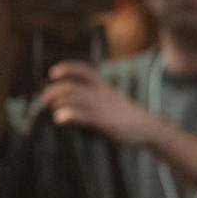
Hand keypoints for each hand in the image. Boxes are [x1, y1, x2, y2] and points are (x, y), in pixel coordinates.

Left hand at [41, 61, 155, 145]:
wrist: (150, 128)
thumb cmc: (130, 118)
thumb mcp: (115, 102)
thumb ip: (98, 100)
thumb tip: (80, 104)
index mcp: (105, 88)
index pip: (84, 71)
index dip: (67, 69)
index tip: (53, 73)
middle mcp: (102, 94)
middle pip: (72, 86)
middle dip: (54, 91)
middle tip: (45, 100)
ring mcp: (103, 107)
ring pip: (74, 98)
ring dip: (58, 103)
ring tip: (53, 111)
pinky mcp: (105, 121)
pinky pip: (83, 115)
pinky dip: (68, 114)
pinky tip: (60, 119)